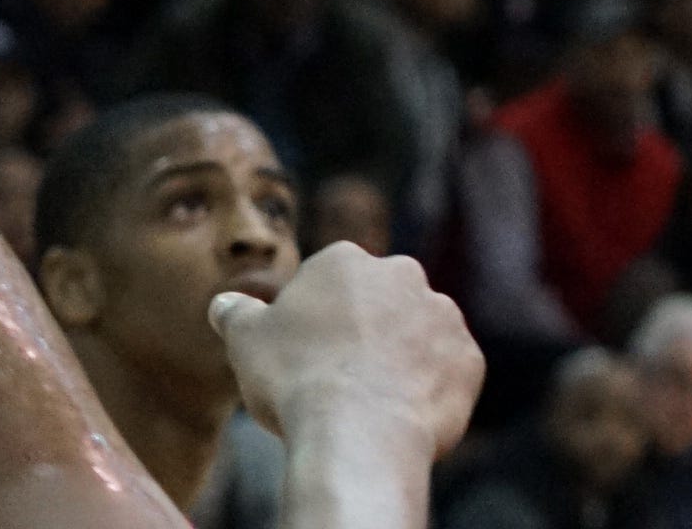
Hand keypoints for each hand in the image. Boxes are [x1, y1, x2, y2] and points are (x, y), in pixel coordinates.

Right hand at [212, 243, 481, 458]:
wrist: (357, 428)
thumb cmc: (295, 379)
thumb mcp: (247, 342)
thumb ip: (238, 315)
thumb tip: (224, 304)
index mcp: (347, 262)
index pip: (328, 285)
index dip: (311, 325)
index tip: (300, 358)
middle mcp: (403, 275)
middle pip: (378, 305)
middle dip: (361, 335)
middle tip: (334, 381)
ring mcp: (443, 314)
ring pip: (416, 336)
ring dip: (398, 362)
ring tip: (366, 404)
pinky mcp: (468, 357)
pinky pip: (446, 373)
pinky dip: (427, 392)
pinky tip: (398, 417)